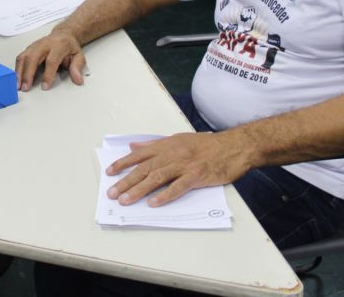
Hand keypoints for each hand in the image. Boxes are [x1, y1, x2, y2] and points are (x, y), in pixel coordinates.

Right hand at [14, 28, 86, 91]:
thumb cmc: (69, 47)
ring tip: (18, 86)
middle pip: (33, 58)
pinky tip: (16, 79)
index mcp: (58, 45)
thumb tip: (78, 80)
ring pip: (24, 57)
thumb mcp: (78, 56)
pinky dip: (17, 69)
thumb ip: (77, 67)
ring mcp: (34, 45)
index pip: (52, 60)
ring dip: (20, 72)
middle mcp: (44, 44)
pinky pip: (20, 58)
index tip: (45, 86)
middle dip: (28, 74)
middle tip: (26, 87)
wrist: (63, 34)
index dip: (48, 74)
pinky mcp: (28, 48)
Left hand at [105, 132, 252, 206]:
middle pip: (144, 168)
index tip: (110, 172)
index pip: (140, 154)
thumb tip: (135, 146)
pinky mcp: (197, 175)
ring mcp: (185, 164)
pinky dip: (165, 195)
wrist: (234, 146)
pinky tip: (153, 203)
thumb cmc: (207, 144)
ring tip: (126, 200)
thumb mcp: (178, 139)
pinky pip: (178, 187)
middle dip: (126, 181)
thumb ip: (156, 145)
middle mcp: (173, 153)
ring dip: (139, 190)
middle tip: (112, 193)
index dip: (123, 163)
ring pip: (157, 178)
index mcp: (167, 145)